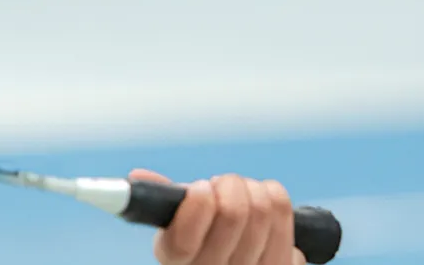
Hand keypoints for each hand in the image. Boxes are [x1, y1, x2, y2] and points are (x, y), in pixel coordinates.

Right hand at [129, 169, 303, 264]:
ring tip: (244, 197)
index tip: (201, 189)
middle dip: (229, 185)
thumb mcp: (178, 232)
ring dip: (253, 189)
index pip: (183, 242)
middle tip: (223, 188)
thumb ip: (164, 205)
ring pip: (263, 207)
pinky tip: (265, 211)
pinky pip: (285, 214)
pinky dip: (275, 199)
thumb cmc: (207, 245)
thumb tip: (138, 178)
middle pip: (233, 212)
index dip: (196, 205)